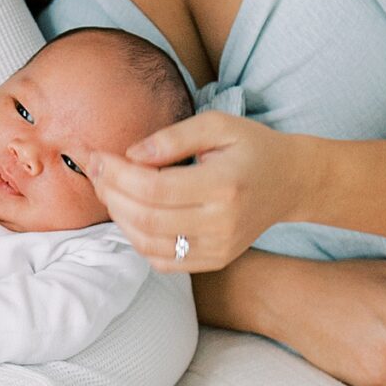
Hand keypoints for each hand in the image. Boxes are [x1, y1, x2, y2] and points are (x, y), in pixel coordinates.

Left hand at [89, 112, 311, 273]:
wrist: (289, 182)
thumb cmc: (250, 147)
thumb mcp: (217, 125)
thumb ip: (173, 136)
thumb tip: (130, 154)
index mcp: (224, 185)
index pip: (155, 188)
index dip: (117, 174)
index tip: (98, 157)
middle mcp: (222, 223)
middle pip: (146, 218)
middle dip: (110, 194)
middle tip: (95, 171)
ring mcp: (218, 248)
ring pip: (148, 244)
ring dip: (119, 217)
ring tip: (109, 190)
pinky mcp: (214, 260)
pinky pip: (162, 261)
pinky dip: (137, 239)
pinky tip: (132, 213)